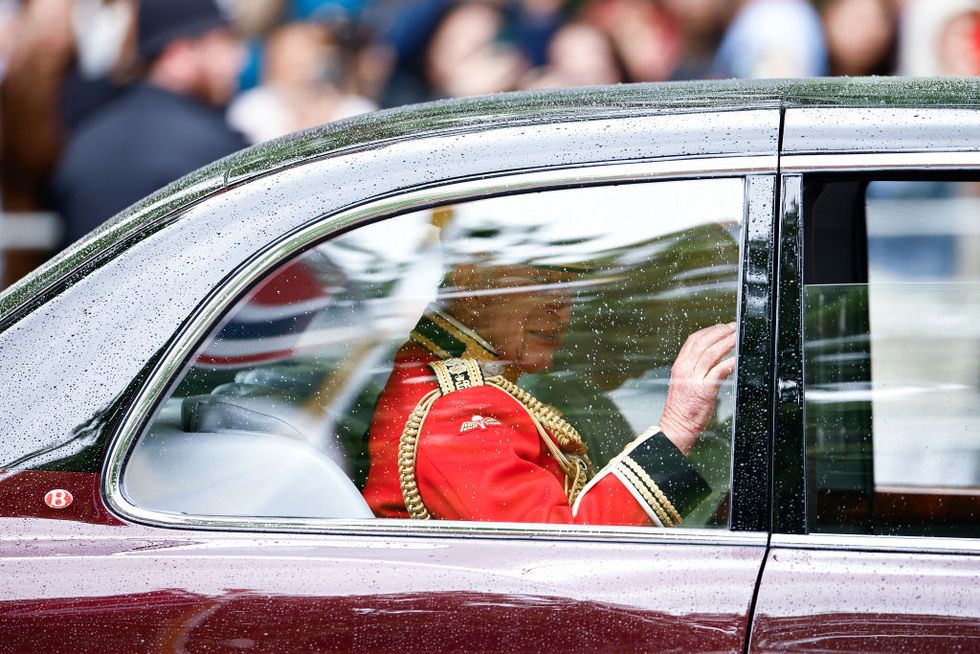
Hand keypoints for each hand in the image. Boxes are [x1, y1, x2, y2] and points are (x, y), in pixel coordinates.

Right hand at [659, 323, 736, 455]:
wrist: (676, 427)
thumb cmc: (682, 408)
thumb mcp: (683, 383)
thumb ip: (695, 370)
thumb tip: (712, 359)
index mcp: (679, 366)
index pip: (693, 340)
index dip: (709, 330)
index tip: (722, 326)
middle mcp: (685, 370)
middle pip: (703, 342)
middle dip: (720, 332)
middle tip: (734, 327)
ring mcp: (693, 379)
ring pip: (711, 353)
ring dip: (727, 342)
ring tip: (738, 337)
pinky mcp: (704, 390)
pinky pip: (719, 371)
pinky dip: (730, 362)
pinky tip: (738, 359)